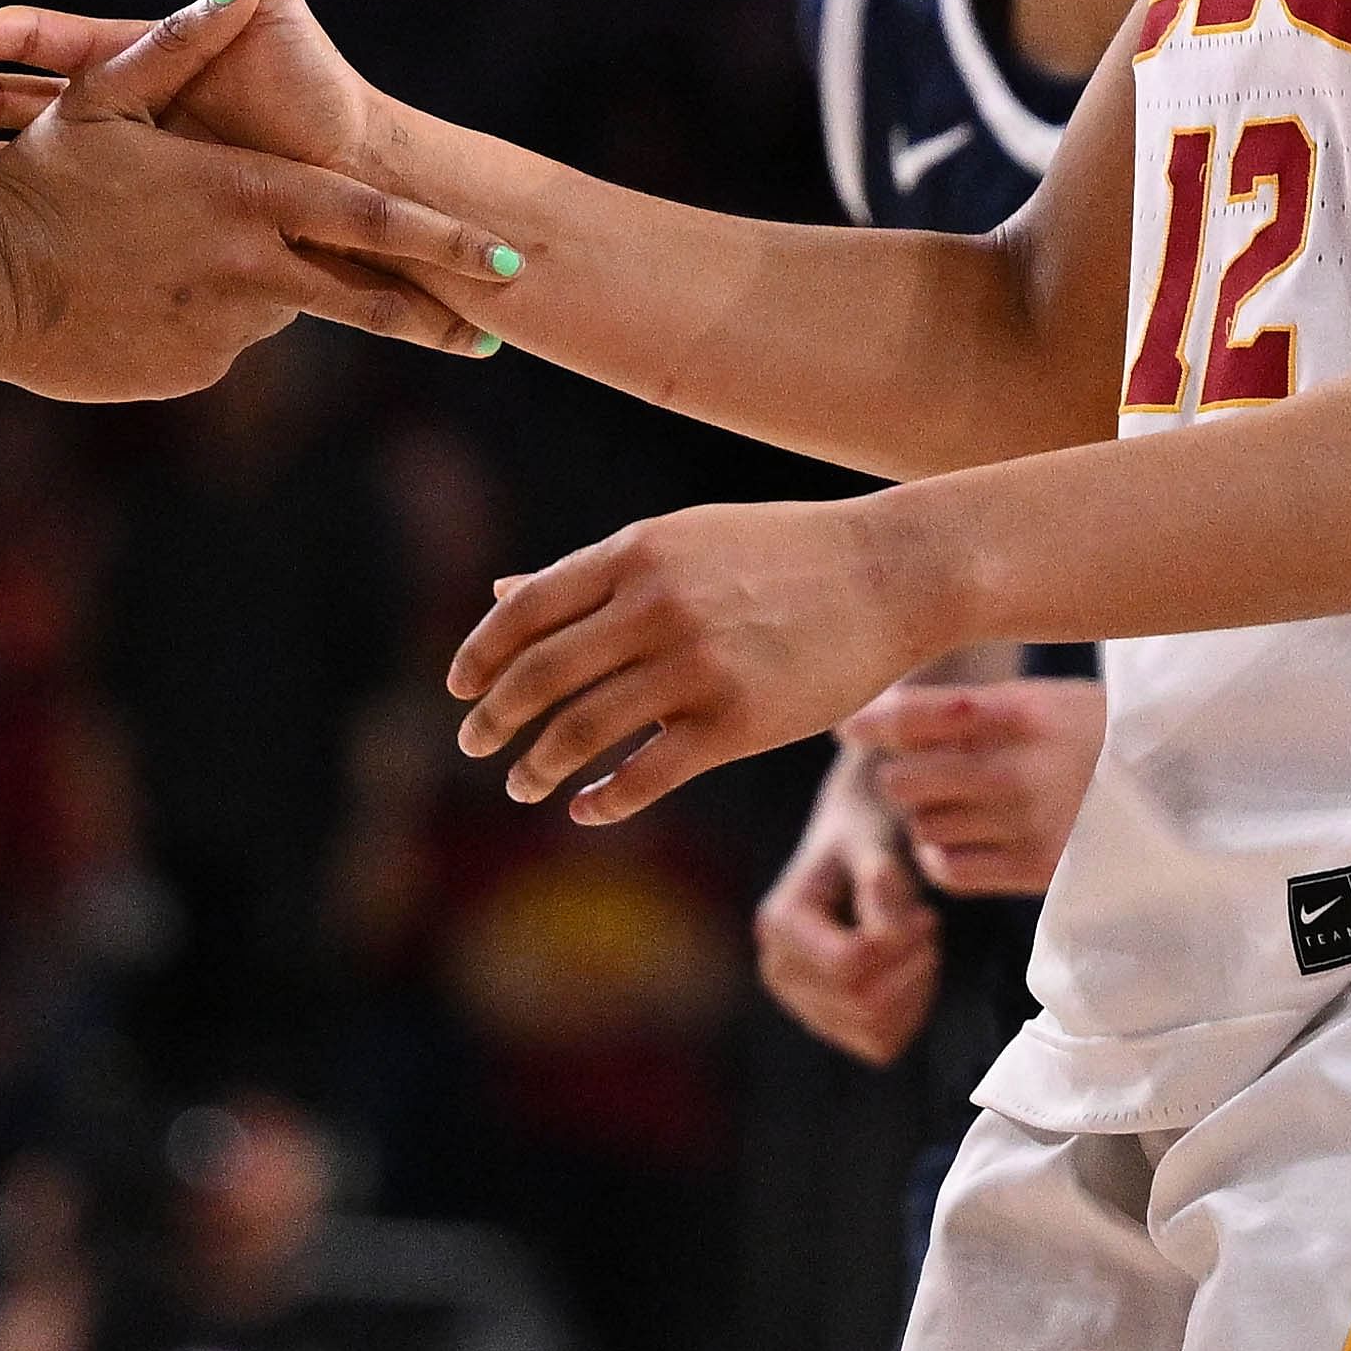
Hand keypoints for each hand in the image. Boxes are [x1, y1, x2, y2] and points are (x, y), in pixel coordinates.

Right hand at [0, 0, 519, 397]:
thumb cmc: (38, 181)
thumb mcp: (103, 98)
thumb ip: (182, 41)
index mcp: (247, 196)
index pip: (374, 221)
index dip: (446, 241)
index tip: (513, 263)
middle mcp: (251, 270)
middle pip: (363, 297)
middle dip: (430, 314)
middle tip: (486, 338)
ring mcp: (221, 331)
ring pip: (275, 307)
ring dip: (263, 288)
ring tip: (185, 265)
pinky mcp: (187, 372)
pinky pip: (219, 340)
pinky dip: (205, 318)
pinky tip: (150, 298)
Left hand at [450, 492, 953, 827]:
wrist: (890, 573)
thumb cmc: (779, 554)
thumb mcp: (679, 541)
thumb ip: (591, 574)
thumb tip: (499, 594)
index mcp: (635, 553)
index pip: (525, 611)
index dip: (481, 655)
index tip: (459, 689)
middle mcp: (656, 606)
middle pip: (541, 675)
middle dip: (495, 718)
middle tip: (474, 744)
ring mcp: (697, 666)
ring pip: (582, 730)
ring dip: (538, 765)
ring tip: (523, 782)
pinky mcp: (738, 722)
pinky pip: (648, 775)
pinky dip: (604, 800)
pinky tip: (586, 809)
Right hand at [755, 753, 938, 1062]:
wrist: (857, 845)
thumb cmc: (868, 838)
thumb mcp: (876, 843)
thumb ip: (881, 880)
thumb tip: (882, 920)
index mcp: (778, 924)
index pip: (849, 966)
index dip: (899, 946)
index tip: (925, 913)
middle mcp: (777, 970)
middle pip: (864, 1004)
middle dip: (912, 968)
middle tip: (928, 925)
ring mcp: (799, 1002)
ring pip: (874, 1030)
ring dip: (914, 989)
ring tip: (920, 944)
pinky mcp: (828, 1022)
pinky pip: (880, 1043)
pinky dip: (910, 1011)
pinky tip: (913, 970)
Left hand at [842, 671, 1104, 897]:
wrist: (1180, 785)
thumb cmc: (1094, 731)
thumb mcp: (1041, 698)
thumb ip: (967, 707)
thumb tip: (871, 716)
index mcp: (1019, 712)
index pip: (913, 716)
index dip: (869, 723)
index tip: (848, 730)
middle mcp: (1018, 770)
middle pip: (903, 782)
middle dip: (903, 777)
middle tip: (923, 771)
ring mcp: (1028, 826)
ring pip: (923, 828)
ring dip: (929, 817)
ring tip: (963, 804)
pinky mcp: (1038, 871)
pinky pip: (948, 870)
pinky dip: (943, 857)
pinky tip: (965, 839)